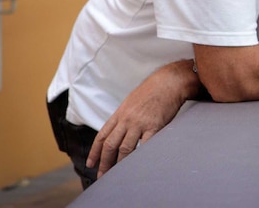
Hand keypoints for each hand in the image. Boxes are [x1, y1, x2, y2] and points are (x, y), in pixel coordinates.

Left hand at [86, 59, 197, 177]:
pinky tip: (136, 165)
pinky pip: (144, 145)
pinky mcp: (154, 126)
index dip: (94, 152)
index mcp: (120, 114)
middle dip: (104, 162)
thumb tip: (118, 132)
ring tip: (117, 175)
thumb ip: (124, 117)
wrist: (168, 82)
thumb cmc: (152, 91)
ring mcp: (139, 123)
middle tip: (102, 175)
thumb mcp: (131, 102)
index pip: (102, 136)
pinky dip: (139, 156)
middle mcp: (126, 119)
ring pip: (124, 148)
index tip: (91, 163)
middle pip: (110, 145)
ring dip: (119, 163)